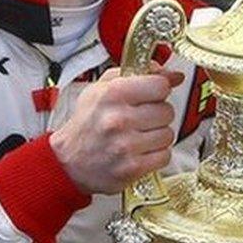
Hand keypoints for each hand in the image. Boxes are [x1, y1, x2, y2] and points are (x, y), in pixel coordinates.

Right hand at [49, 66, 184, 194]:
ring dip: (157, 135)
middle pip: (167, 111)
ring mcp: (125, 145)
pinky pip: (164, 156)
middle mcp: (119, 119)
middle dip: (157, 114)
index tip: (151, 95)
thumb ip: (139, 74)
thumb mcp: (104, 88)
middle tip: (141, 118)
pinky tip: (140, 151)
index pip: (160, 86)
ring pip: (168, 134)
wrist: (68, 161)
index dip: (159, 90)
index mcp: (112, 94)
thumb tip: (175, 76)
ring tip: (139, 135)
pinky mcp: (132, 168)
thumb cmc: (87, 122)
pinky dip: (156, 154)